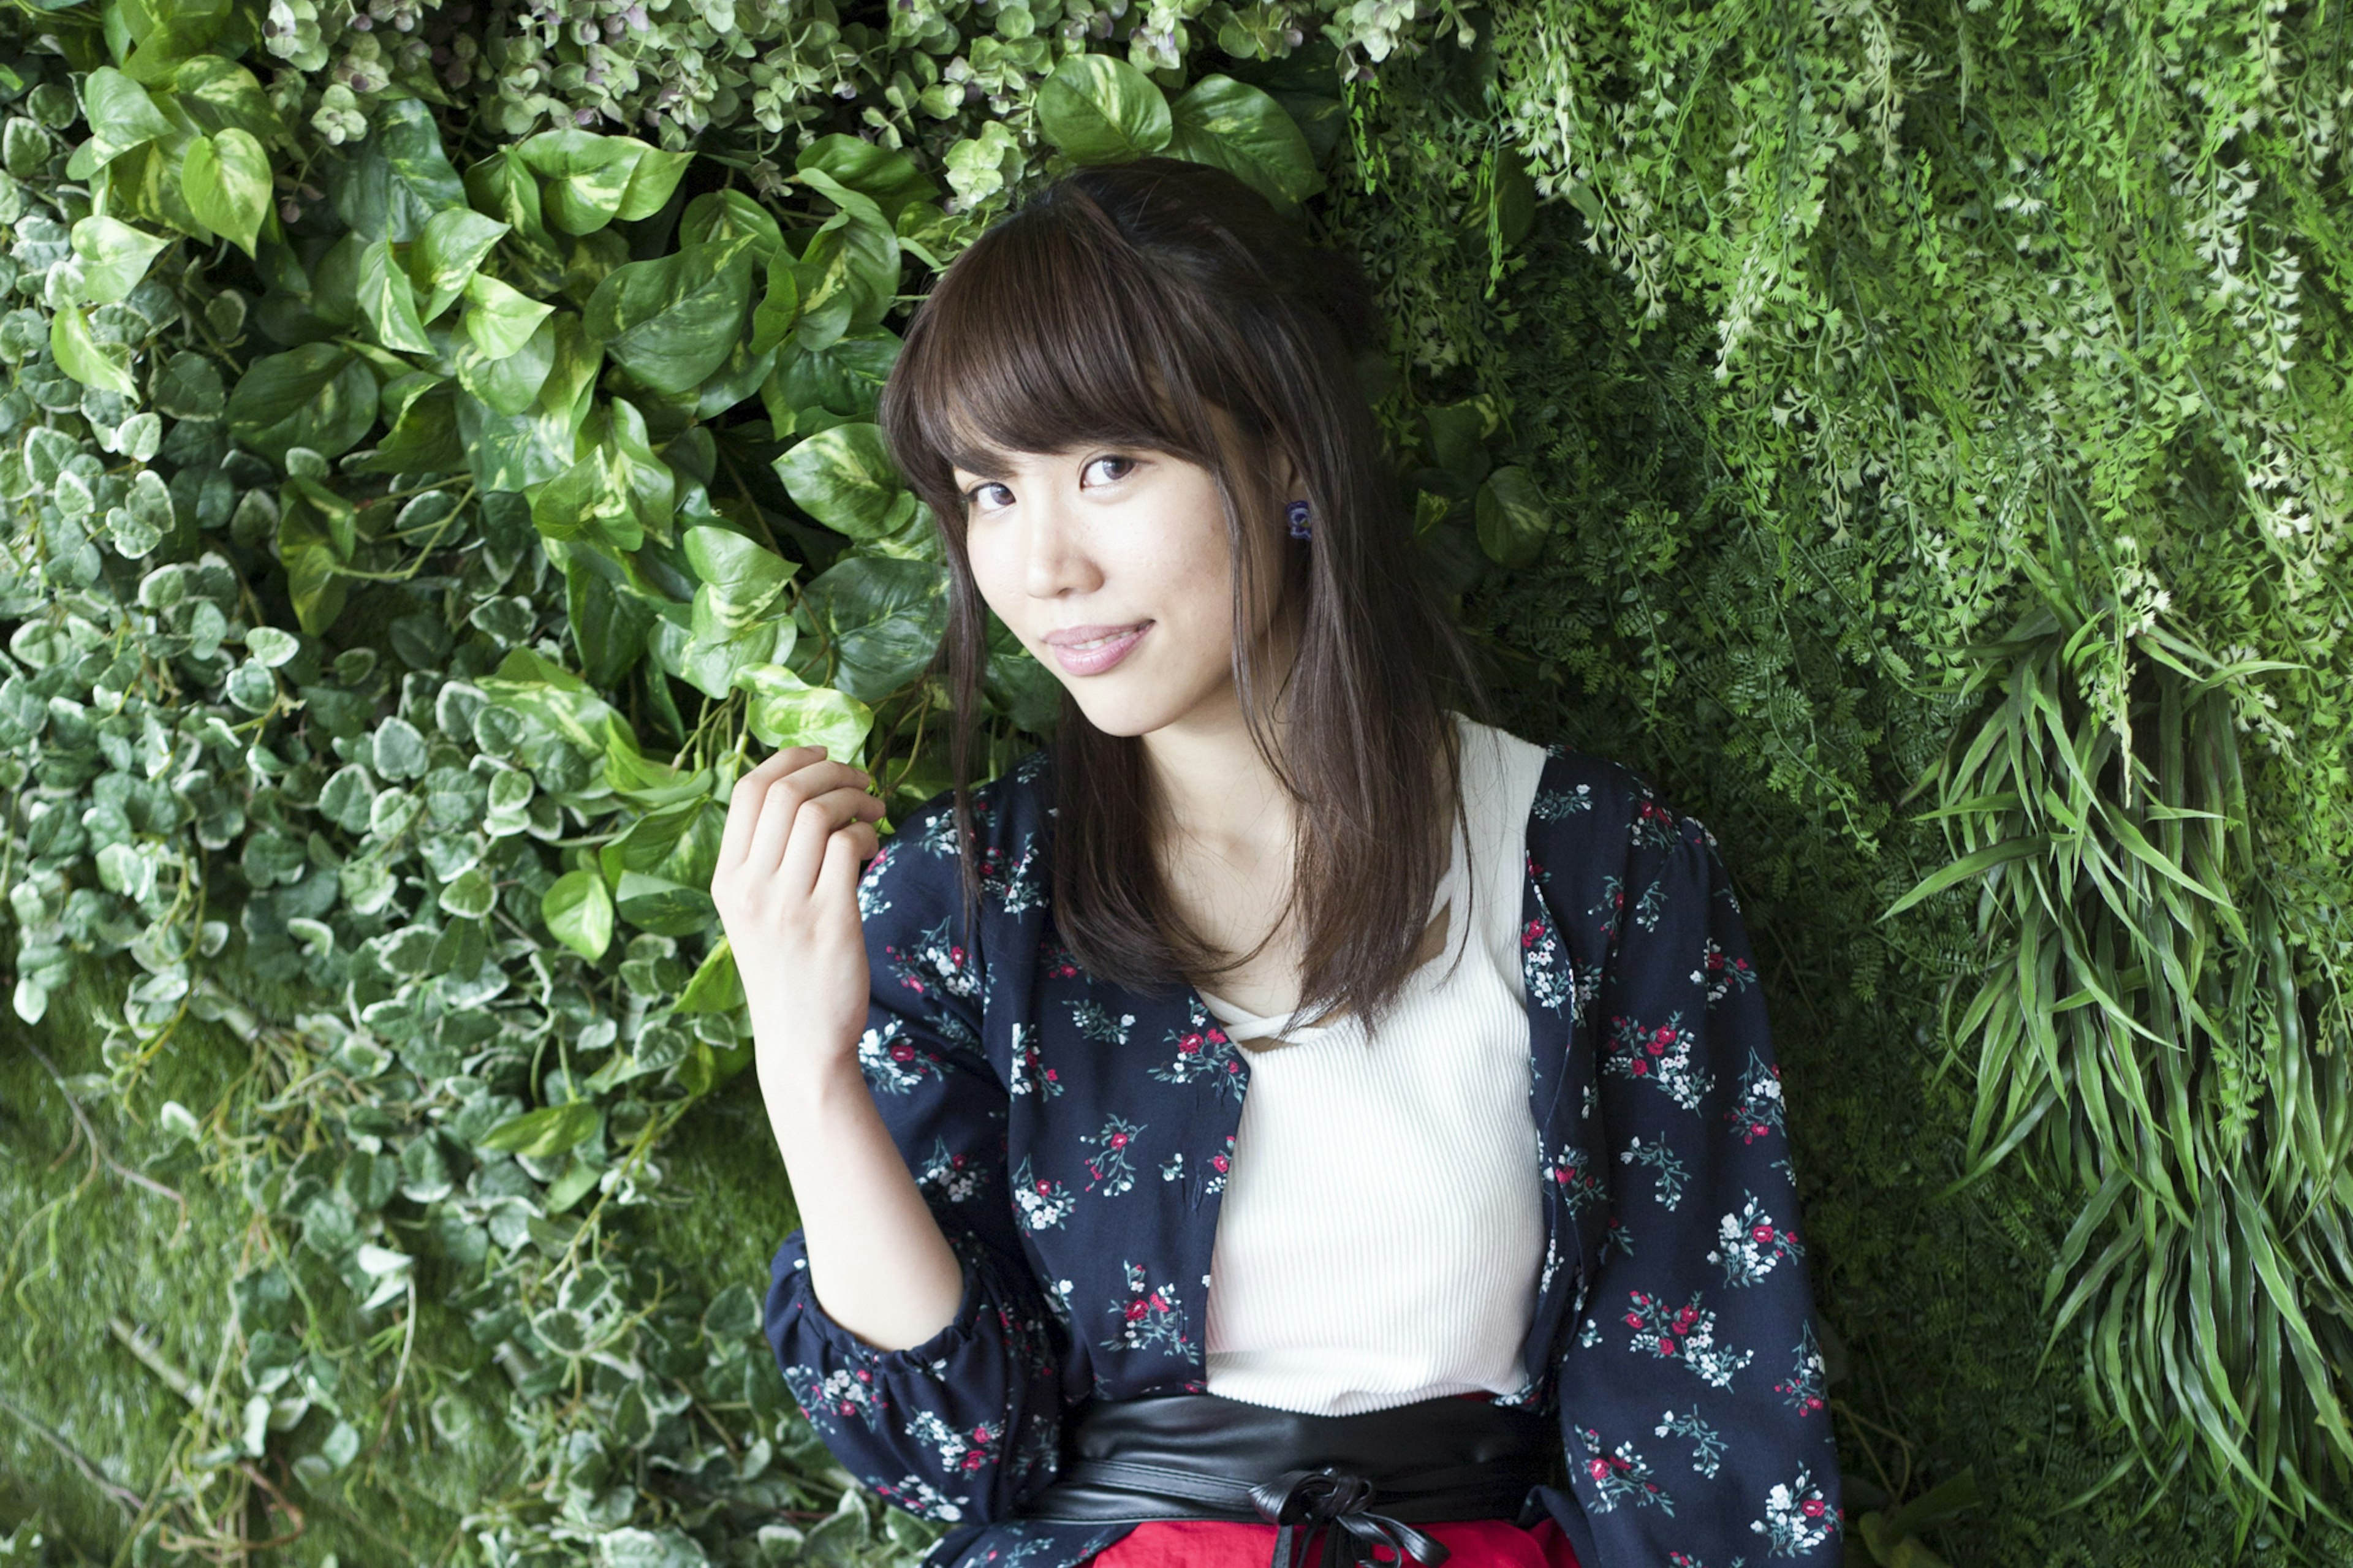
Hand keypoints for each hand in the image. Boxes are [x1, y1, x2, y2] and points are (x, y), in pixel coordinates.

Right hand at [710, 746, 887, 1078]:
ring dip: (856, 799)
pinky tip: (874, 847)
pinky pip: (849, 847)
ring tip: (875, 811)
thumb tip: (808, 795)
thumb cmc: (787, 972)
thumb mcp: (756, 914)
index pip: (747, 791)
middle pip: (787, 792)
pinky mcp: (829, 920)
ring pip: (819, 813)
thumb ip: (767, 861)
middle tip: (863, 782)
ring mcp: (786, 905)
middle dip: (833, 771)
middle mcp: (749, 887)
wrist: (800, 1042)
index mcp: (726, 879)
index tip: (823, 754)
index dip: (789, 759)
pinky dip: (867, 834)